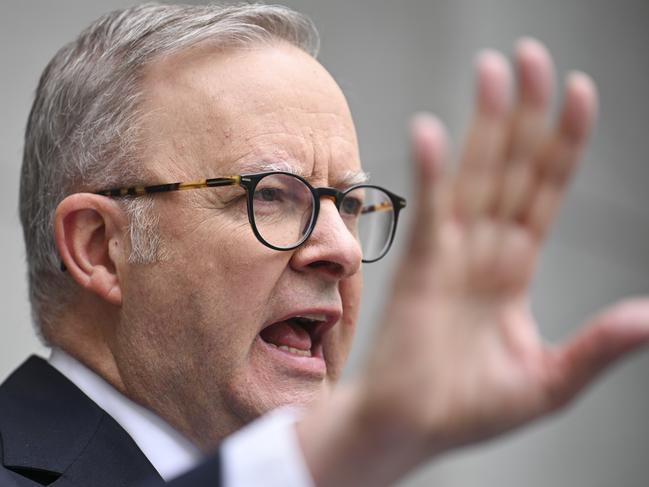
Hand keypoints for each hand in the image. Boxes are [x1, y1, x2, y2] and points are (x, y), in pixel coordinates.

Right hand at [298, 39, 648, 486]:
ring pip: (475, 177)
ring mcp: (453, 254)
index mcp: (514, 269)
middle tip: (528, 58)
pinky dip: (430, 173)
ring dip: (485, 124)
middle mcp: (485, 251)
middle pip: (511, 169)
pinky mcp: (422, 268)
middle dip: (525, 113)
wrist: (412, 429)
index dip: (564, 145)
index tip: (579, 94)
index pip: (545, 192)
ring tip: (492, 72)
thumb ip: (597, 347)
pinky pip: (431, 212)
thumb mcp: (549, 381)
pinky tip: (432, 134)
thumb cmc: (469, 408)